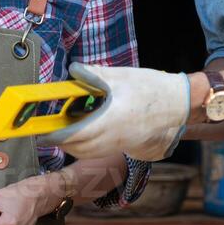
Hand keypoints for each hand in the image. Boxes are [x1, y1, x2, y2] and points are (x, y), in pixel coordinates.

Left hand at [42, 62, 189, 160]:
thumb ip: (93, 75)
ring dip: (75, 145)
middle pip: (80, 148)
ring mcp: (123, 145)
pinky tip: (88, 132)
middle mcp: (115, 137)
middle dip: (63, 141)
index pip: (76, 134)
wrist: (181, 103)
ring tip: (68, 131)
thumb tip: (73, 71)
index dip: (56, 136)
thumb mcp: (120, 76)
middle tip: (51, 131)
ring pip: (90, 153)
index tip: (43, 134)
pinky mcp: (129, 147)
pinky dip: (89, 147)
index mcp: (111, 119)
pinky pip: (102, 152)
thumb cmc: (152, 88)